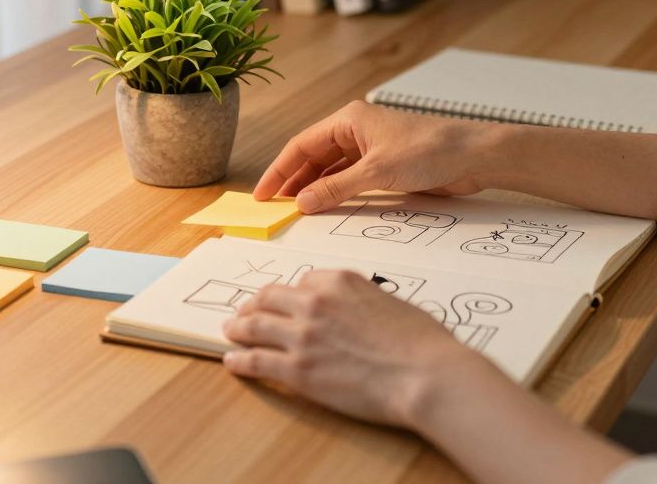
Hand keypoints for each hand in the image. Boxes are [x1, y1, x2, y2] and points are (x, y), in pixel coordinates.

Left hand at [222, 270, 482, 427]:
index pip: (304, 281)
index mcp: (340, 281)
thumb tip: (356, 312)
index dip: (292, 293)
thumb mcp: (392, 302)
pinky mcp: (297, 369)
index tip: (286, 301)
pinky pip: (257, 360)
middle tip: (246, 311)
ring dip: (239, 328)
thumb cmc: (423, 343)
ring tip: (230, 331)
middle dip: (255, 305)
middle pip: (270, 298)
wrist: (425, 375)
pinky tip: (232, 360)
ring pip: (255, 326)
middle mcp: (315, 302)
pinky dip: (240, 360)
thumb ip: (364, 301)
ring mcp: (302, 335)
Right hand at [254, 101, 500, 212]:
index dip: (279, 170)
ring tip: (296, 209)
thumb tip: (302, 203)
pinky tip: (326, 206)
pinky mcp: (384, 163)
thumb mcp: (377, 173)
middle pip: (313, 156)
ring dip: (313, 187)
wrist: (474, 156)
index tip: (263, 192)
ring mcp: (370, 147)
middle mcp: (356, 130)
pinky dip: (335, 191)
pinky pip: (349, 177)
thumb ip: (336, 189)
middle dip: (293, 180)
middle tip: (275, 206)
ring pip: (330, 168)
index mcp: (349, 119)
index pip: (301, 145)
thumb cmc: (431, 150)